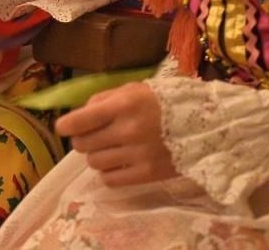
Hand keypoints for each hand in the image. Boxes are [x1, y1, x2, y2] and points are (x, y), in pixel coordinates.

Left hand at [55, 83, 176, 186]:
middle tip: (92, 136)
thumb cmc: (165, 102)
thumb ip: (105, 99)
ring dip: (95, 156)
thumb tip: (80, 114)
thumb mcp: (135, 89)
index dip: (65, 125)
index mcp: (124, 106)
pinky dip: (108, 172)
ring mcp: (137, 155)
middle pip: (83, 144)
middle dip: (82, 140)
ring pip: (94, 162)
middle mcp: (128, 131)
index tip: (63, 127)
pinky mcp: (146, 175)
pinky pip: (110, 180)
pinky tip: (118, 163)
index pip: (80, 120)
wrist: (204, 125)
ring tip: (108, 148)